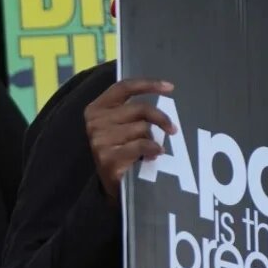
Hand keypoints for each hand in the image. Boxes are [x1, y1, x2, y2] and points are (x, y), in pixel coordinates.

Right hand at [84, 79, 175, 202]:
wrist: (111, 184)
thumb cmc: (119, 149)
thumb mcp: (122, 125)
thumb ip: (134, 111)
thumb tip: (165, 95)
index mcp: (97, 108)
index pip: (124, 87)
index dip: (148, 84)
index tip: (170, 87)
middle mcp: (95, 121)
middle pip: (139, 108)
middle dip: (160, 118)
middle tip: (173, 129)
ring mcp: (100, 140)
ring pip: (142, 128)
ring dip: (152, 139)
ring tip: (151, 149)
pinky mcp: (108, 158)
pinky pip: (141, 145)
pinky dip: (153, 149)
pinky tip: (155, 154)